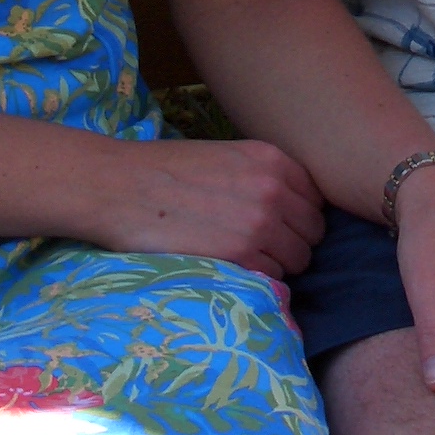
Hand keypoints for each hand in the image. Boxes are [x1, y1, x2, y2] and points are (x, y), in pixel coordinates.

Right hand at [86, 138, 325, 278]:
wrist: (117, 186)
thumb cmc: (165, 171)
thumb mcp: (225, 156)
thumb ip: (262, 177)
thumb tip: (290, 207)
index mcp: (272, 159)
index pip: (317, 199)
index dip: (299, 216)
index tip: (278, 225)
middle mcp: (273, 189)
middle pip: (314, 232)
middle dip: (293, 242)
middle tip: (260, 247)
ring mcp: (260, 223)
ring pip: (298, 260)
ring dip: (277, 264)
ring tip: (241, 258)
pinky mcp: (240, 256)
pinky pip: (274, 278)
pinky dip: (258, 278)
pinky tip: (229, 267)